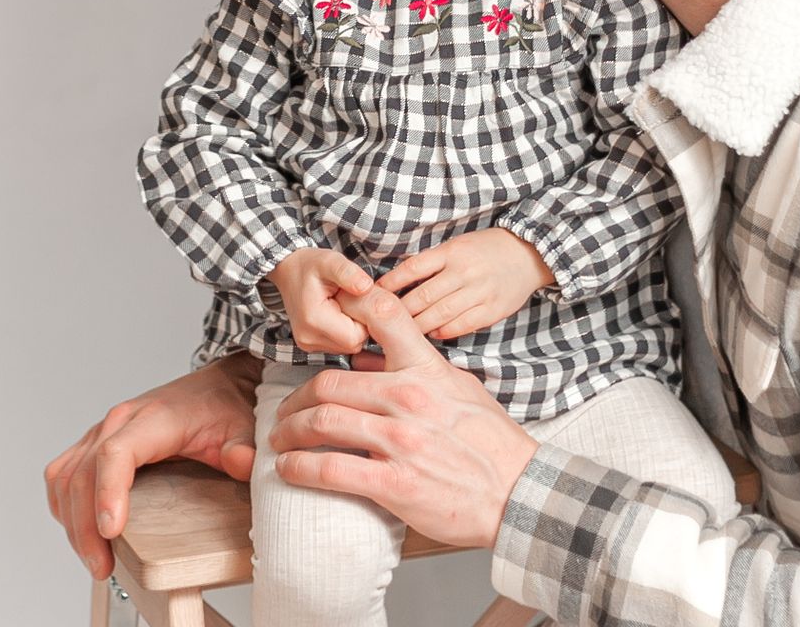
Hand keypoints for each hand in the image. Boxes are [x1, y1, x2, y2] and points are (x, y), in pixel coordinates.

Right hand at [43, 352, 262, 579]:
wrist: (215, 387)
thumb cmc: (224, 407)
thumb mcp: (243, 426)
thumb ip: (244, 445)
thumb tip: (241, 462)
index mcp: (153, 418)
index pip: (115, 453)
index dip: (107, 492)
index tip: (111, 532)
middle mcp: (120, 422)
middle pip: (82, 474)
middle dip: (86, 527)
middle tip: (103, 567)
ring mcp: (103, 432)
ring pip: (66, 478)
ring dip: (72, 523)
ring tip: (95, 560)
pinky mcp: (95, 444)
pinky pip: (64, 475)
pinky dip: (65, 507)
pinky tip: (81, 533)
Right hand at [267, 246, 374, 351]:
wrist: (288, 270)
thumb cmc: (309, 265)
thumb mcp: (330, 261)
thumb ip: (348, 273)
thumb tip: (366, 287)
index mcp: (313, 320)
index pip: (355, 336)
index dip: (364, 319)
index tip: (358, 299)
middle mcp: (308, 338)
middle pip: (353, 345)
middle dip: (359, 323)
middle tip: (351, 300)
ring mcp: (308, 344)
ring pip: (347, 347)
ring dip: (352, 328)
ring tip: (343, 305)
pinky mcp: (311, 344)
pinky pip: (338, 345)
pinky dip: (344, 331)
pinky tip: (338, 313)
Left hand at [269, 287, 539, 548]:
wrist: (519, 493)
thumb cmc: (492, 443)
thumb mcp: (461, 391)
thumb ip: (418, 372)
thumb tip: (372, 362)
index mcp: (426, 371)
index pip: (384, 318)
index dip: (348, 307)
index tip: (325, 315)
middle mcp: (408, 399)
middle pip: (329, 384)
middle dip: (296, 399)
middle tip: (285, 412)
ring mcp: (399, 441)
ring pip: (322, 422)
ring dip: (289, 432)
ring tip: (280, 440)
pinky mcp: (392, 483)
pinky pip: (329, 469)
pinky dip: (299, 467)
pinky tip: (289, 468)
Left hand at [375, 228, 554, 338]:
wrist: (528, 255)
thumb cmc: (485, 251)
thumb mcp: (456, 246)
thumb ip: (431, 264)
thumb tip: (395, 285)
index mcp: (452, 252)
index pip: (413, 268)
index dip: (390, 284)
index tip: (374, 296)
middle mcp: (464, 271)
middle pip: (423, 297)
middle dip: (399, 312)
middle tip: (379, 323)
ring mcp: (480, 292)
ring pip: (439, 315)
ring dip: (417, 326)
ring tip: (400, 334)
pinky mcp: (492, 310)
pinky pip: (461, 326)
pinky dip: (442, 332)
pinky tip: (430, 334)